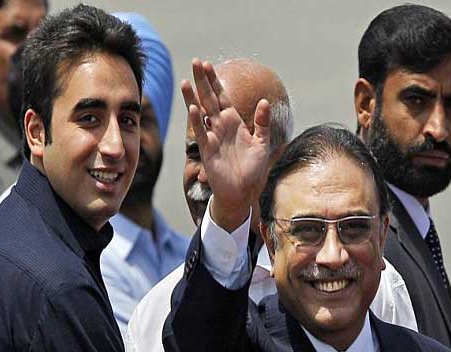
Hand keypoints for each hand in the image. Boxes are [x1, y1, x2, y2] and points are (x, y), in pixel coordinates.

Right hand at [182, 59, 269, 231]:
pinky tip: (193, 107)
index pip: (221, 96)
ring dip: (193, 97)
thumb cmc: (252, 169)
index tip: (208, 65)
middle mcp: (220, 126)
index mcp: (233, 122)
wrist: (242, 191)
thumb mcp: (263, 143)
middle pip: (209, 98)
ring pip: (200, 113)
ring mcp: (212, 137)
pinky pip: (201, 133)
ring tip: (186, 81)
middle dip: (202, 81)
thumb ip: (262, 123)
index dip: (214, 81)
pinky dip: (197, 121)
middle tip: (195, 61)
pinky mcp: (207, 151)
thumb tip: (264, 101)